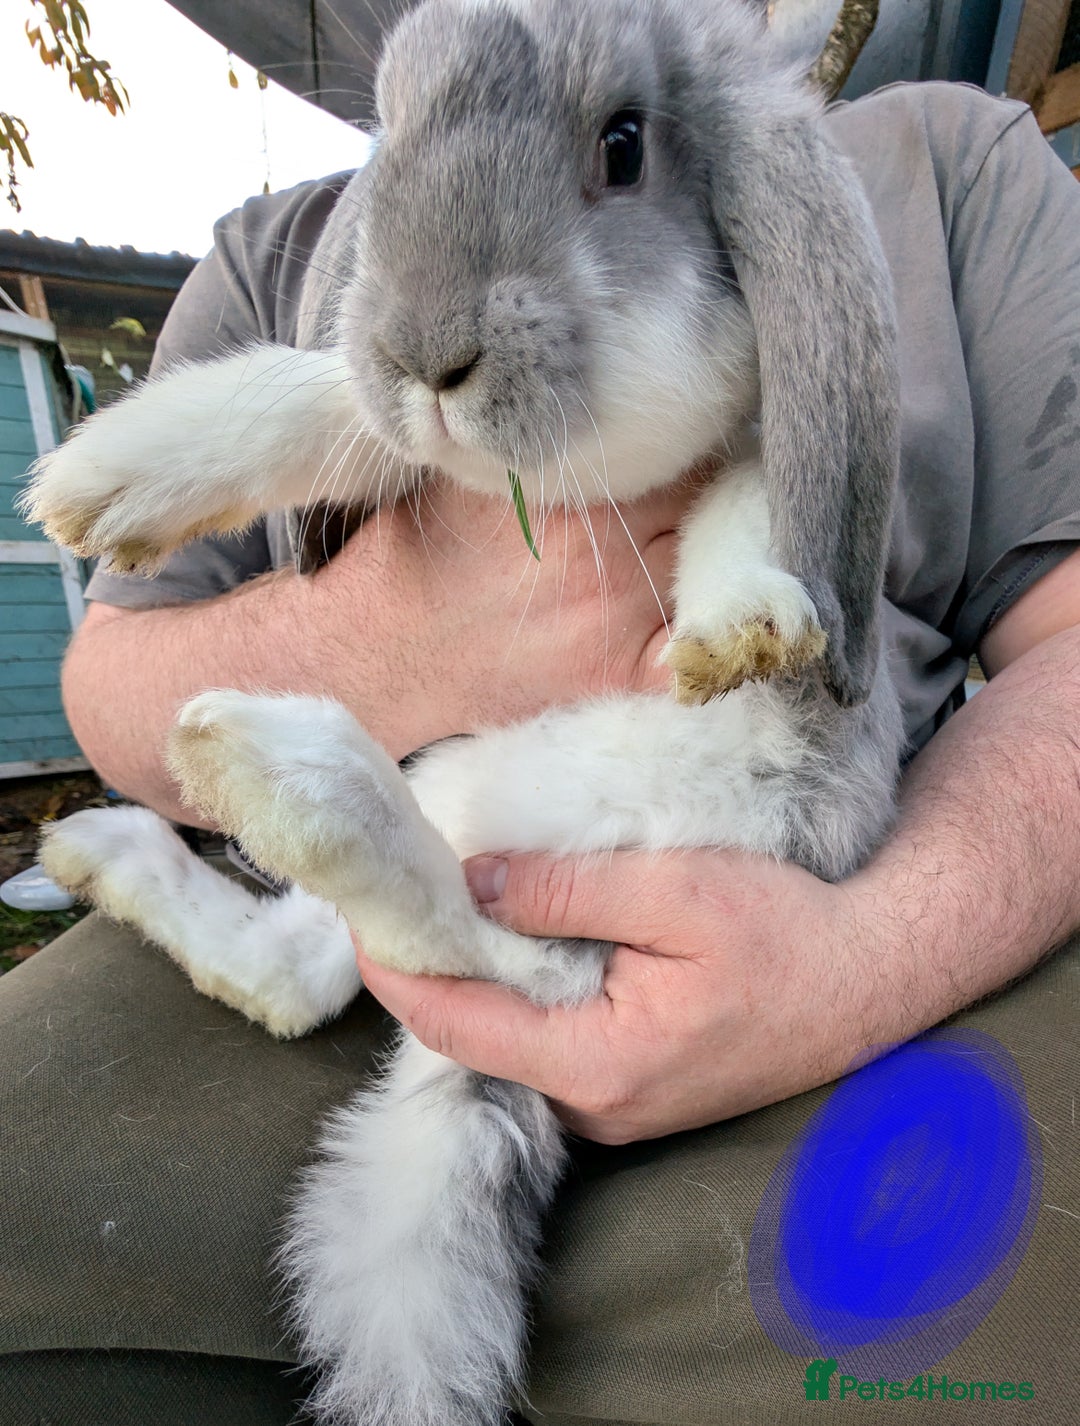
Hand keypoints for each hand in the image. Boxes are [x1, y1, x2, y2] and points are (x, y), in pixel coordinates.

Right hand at [315, 474, 699, 750]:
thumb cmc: (418, 552)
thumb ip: (538, 441)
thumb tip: (591, 400)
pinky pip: (692, 656)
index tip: (677, 441)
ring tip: (690, 542)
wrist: (380, 649)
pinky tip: (707, 618)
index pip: (670, 448)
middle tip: (690, 492)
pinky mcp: (615, 671)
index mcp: (570, 491)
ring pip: (706, 564)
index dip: (678, 442)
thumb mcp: (473, 472)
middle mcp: (606, 550)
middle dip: (700, 492)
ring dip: (705, 550)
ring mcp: (618, 616)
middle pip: (701, 501)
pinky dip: (710, 638)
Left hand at [354, 847, 883, 1144]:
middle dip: (427, 972)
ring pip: (509, 1045)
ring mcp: (615, 1108)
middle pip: (474, 1041)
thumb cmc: (786, 931)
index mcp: (600, 1065)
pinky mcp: (631, 1089)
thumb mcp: (673, 890)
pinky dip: (516, 993)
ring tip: (440, 909)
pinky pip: (547, 1045)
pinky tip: (510, 941)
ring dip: (472, 980)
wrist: (870, 978)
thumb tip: (472, 883)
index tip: (358, 914)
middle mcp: (596, 1106)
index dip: (397, 970)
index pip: (457, 1025)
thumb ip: (566, 890)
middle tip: (395, 897)